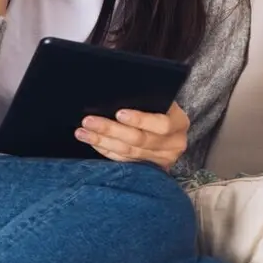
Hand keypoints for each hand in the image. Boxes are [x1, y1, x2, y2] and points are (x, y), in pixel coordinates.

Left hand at [75, 102, 189, 170]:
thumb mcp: (159, 99)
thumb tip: (115, 94)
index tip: (118, 113)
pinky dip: (105, 150)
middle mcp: (174, 144)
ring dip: (102, 141)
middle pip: (139, 140)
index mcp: (179, 123)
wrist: (168, 125)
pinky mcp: (148, 168)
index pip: (161, 124)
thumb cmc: (158, 106)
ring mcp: (162, 159)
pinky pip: (123, 160)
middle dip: (110, 130)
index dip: (140, 120)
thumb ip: (145, 99)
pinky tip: (92, 141)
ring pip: (128, 152)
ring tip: (83, 132)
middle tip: (89, 121)